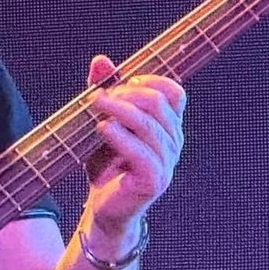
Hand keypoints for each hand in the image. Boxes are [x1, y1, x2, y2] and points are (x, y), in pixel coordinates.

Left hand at [80, 55, 185, 248]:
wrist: (105, 209)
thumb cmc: (107, 166)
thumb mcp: (105, 124)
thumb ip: (106, 92)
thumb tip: (100, 60)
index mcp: (169, 127)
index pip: (174, 93)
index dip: (150, 80)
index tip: (123, 82)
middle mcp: (174, 143)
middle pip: (158, 104)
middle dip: (126, 94)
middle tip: (98, 96)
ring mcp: (167, 162)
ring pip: (148, 124)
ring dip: (118, 109)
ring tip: (94, 105)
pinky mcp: (154, 181)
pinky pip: (140, 152)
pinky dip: (119, 136)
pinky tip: (101, 128)